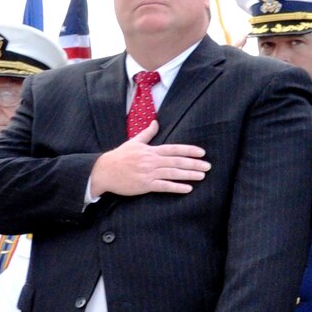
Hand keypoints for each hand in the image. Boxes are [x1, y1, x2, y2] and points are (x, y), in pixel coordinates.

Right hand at [89, 121, 208, 197]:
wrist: (103, 171)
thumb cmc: (119, 157)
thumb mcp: (133, 142)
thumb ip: (147, 133)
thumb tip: (156, 122)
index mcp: (150, 150)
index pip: (173, 149)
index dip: (189, 150)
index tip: (202, 152)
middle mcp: (151, 161)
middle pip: (176, 161)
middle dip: (194, 163)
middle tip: (208, 166)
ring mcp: (148, 173)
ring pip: (172, 173)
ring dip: (188, 175)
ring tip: (202, 176)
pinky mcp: (144, 185)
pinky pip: (163, 186)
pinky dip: (176, 187)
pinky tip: (187, 188)